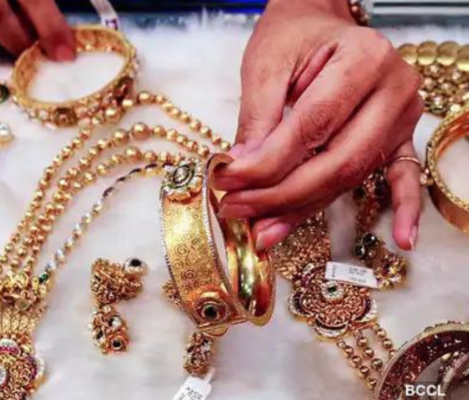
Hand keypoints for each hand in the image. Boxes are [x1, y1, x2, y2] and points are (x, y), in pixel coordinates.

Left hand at [213, 0, 422, 250]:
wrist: (321, 25)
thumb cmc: (294, 37)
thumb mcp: (266, 64)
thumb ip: (258, 117)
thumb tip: (244, 170)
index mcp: (363, 58)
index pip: (313, 126)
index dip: (268, 163)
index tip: (228, 182)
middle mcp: (393, 89)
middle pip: (339, 160)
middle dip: (282, 194)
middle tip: (238, 210)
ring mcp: (402, 116)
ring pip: (353, 176)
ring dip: (305, 208)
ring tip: (264, 231)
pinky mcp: (399, 136)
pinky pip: (403, 177)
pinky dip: (402, 209)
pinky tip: (402, 239)